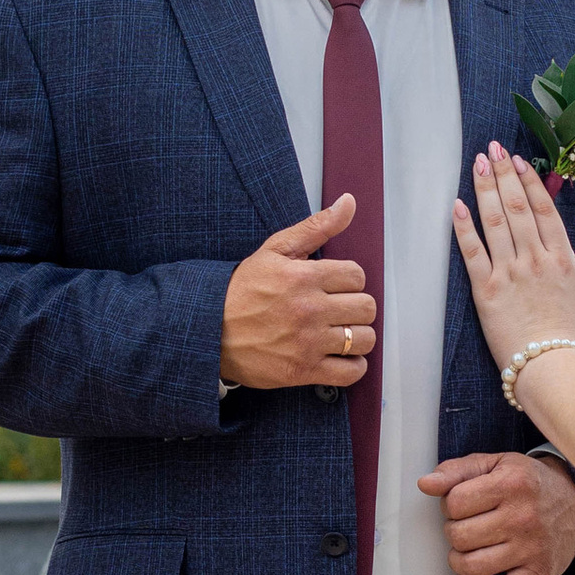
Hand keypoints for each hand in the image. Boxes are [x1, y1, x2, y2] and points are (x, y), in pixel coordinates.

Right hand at [220, 194, 377, 389]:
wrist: (208, 330)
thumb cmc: (242, 290)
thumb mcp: (275, 250)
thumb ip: (316, 226)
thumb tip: (349, 202)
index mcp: (304, 277)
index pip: (357, 276)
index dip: (348, 281)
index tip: (334, 288)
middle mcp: (309, 309)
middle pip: (366, 307)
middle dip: (356, 307)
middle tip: (338, 310)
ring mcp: (307, 342)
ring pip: (364, 339)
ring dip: (358, 336)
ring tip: (340, 333)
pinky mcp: (303, 370)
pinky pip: (351, 372)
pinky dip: (353, 366)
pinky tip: (340, 356)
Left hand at [418, 449, 574, 574]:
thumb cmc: (530, 483)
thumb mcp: (497, 464)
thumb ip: (458, 471)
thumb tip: (425, 484)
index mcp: (512, 483)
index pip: (454, 502)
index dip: (449, 505)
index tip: (461, 505)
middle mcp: (524, 516)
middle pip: (459, 536)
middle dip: (454, 532)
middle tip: (466, 526)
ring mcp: (532, 548)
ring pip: (472, 566)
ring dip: (459, 561)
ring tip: (467, 550)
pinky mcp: (538, 574)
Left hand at [451, 142, 574, 368]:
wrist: (552, 367)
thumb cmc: (569, 335)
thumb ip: (573, 266)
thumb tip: (561, 247)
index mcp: (562, 259)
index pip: (544, 210)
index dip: (529, 182)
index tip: (519, 162)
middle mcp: (536, 259)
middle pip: (518, 207)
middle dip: (504, 174)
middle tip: (494, 149)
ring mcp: (510, 273)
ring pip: (495, 222)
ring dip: (485, 188)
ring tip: (478, 163)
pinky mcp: (486, 291)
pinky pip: (472, 252)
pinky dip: (464, 227)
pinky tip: (457, 205)